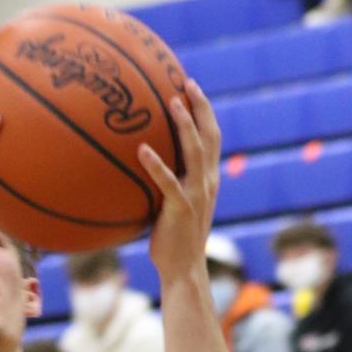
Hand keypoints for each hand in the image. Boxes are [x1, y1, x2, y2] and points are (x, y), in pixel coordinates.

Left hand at [139, 79, 220, 287]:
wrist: (183, 269)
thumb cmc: (173, 240)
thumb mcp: (174, 206)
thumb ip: (167, 183)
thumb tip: (138, 164)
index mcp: (209, 179)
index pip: (212, 137)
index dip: (204, 111)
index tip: (191, 87)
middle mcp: (208, 182)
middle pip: (210, 136)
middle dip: (200, 107)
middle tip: (187, 82)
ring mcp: (197, 194)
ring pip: (195, 152)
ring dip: (185, 125)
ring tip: (171, 102)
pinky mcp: (181, 209)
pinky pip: (169, 182)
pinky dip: (156, 164)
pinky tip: (141, 149)